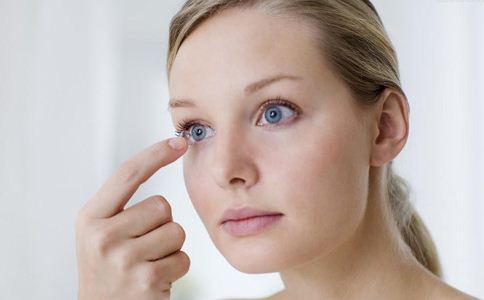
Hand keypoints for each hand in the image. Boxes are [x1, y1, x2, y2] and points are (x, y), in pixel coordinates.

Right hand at [75, 137, 189, 299]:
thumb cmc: (108, 272)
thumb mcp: (100, 235)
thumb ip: (122, 206)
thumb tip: (157, 161)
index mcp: (91, 218)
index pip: (128, 174)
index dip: (156, 154)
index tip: (179, 142)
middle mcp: (103, 236)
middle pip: (162, 205)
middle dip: (162, 225)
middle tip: (143, 248)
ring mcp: (123, 259)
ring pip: (176, 231)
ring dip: (170, 248)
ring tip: (147, 264)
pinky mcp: (146, 280)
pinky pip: (183, 258)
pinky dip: (176, 269)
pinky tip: (155, 281)